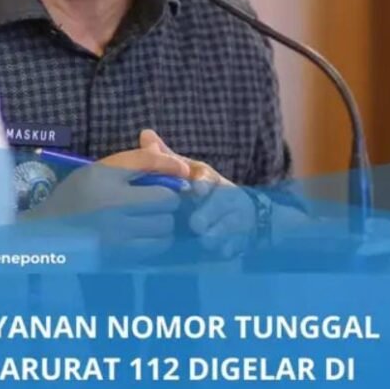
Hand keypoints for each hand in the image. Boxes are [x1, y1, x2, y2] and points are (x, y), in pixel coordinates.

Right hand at [24, 134, 189, 260]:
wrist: (46, 235)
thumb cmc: (74, 197)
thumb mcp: (97, 170)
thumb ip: (134, 161)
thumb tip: (168, 156)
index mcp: (104, 178)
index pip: (149, 164)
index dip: (171, 167)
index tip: (180, 170)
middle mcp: (112, 206)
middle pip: (166, 199)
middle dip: (168, 197)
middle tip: (159, 198)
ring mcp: (118, 235)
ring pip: (165, 224)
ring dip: (164, 218)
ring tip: (151, 216)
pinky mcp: (121, 257)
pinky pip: (157, 245)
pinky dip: (158, 238)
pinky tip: (146, 233)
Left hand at [140, 129, 255, 257]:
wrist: (244, 215)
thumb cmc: (204, 192)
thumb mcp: (187, 172)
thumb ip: (167, 158)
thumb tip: (145, 134)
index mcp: (211, 179)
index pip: (209, 177)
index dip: (204, 183)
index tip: (197, 189)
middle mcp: (227, 196)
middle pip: (222, 202)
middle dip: (210, 213)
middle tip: (195, 224)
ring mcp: (237, 217)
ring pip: (230, 224)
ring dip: (217, 233)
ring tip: (205, 241)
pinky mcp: (242, 238)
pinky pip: (236, 244)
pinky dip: (228, 249)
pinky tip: (220, 254)